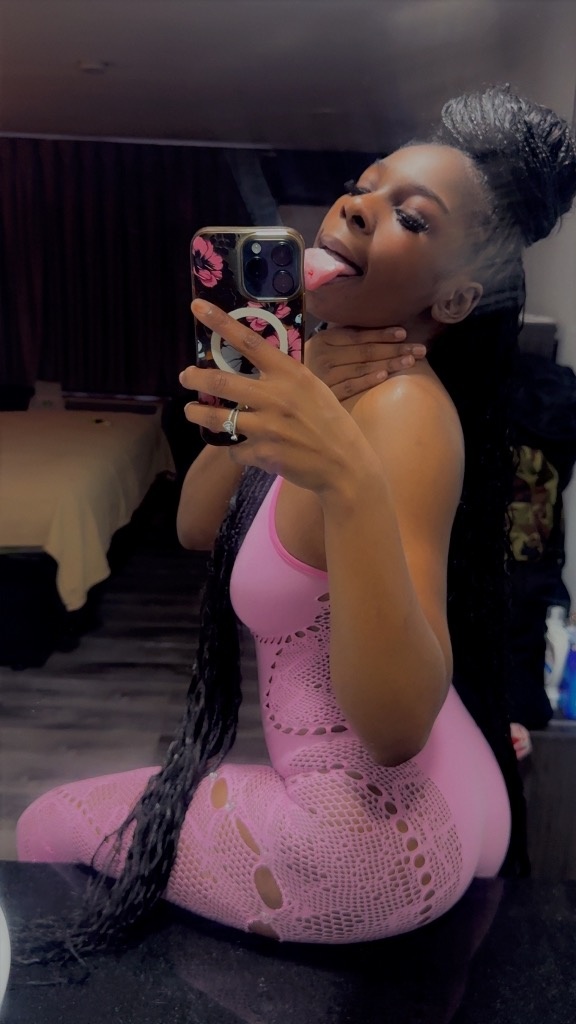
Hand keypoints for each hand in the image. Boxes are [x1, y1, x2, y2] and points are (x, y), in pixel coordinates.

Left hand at [182, 300, 375, 494]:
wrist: (345, 465)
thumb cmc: (331, 424)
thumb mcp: (313, 389)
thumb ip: (285, 377)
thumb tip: (258, 364)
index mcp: (290, 374)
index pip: (250, 342)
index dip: (221, 322)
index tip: (198, 307)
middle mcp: (276, 396)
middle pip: (221, 380)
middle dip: (195, 376)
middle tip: (185, 375)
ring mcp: (267, 426)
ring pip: (216, 417)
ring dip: (198, 413)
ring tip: (191, 411)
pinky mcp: (263, 453)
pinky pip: (234, 448)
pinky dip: (235, 448)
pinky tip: (242, 448)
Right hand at [305, 325, 426, 400]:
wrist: (291, 388)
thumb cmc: (316, 364)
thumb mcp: (326, 346)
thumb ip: (346, 337)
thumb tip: (379, 323)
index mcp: (325, 339)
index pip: (359, 336)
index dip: (383, 334)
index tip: (404, 334)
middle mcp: (323, 355)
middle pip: (365, 351)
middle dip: (395, 349)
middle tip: (420, 349)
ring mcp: (324, 375)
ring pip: (361, 367)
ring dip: (388, 364)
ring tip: (410, 361)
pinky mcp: (327, 394)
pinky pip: (350, 386)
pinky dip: (367, 380)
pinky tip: (384, 376)